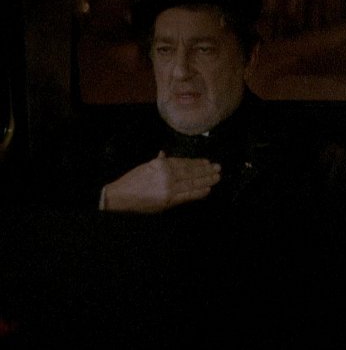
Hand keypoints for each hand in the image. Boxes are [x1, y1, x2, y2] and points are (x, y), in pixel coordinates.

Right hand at [101, 151, 220, 212]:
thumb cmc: (131, 181)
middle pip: (191, 172)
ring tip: (217, 177)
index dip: (197, 163)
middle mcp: (166, 174)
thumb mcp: (145, 167)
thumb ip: (158, 161)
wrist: (119, 196)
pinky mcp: (168, 199)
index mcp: (161, 164)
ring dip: (206, 180)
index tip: (207, 162)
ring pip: (192, 182)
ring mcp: (168, 187)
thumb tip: (163, 153)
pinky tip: (207, 189)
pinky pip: (187, 195)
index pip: (184, 163)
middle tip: (218, 168)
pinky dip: (198, 192)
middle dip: (205, 170)